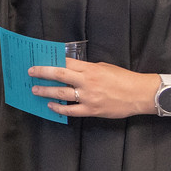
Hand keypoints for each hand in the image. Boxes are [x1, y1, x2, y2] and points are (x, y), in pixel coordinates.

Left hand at [29, 60, 170, 119]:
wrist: (140, 94)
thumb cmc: (124, 79)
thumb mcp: (105, 68)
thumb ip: (88, 69)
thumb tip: (71, 69)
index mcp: (91, 69)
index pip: (66, 62)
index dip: (51, 61)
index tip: (40, 60)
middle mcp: (87, 81)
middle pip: (59, 75)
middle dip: (42, 73)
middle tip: (30, 72)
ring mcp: (89, 97)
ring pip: (61, 93)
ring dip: (46, 91)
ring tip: (35, 89)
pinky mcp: (92, 110)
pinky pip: (71, 110)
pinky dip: (59, 108)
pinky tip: (51, 105)